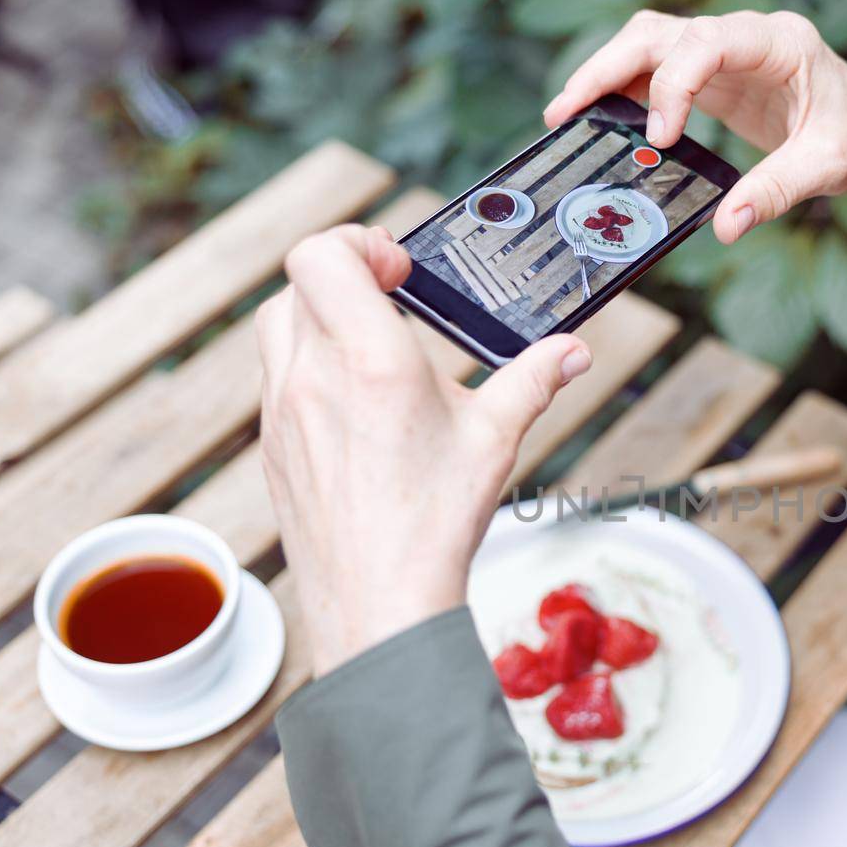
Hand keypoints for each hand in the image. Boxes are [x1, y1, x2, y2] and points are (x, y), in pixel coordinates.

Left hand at [256, 225, 592, 674]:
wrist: (380, 602)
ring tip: (372, 347)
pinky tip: (356, 403)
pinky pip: (277, 379)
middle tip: (390, 297)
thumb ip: (533, 381)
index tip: (399, 270)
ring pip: (278, 327)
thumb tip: (573, 352)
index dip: (358, 243)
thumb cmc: (435, 523)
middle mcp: (312, 376)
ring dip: (319, 317)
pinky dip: (308, 365)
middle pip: (298, 283)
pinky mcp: (273, 446)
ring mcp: (282, 411)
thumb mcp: (496, 439)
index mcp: (369, 360)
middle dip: (343, 276)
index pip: (322, 256)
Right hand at [544, 9, 846, 242]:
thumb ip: (776, 192)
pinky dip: (625, 91)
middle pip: (661, 32)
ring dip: (607, 74)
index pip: (709, 41)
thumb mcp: (827, 167)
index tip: (662, 135)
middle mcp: (746, 38)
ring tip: (568, 114)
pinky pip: (659, 70)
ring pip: (651, 43)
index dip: (675, 83)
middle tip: (568, 111)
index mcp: (780, 43)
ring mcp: (726, 53)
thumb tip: (726, 225)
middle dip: (609, 67)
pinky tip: (601, 121)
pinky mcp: (715, 75)